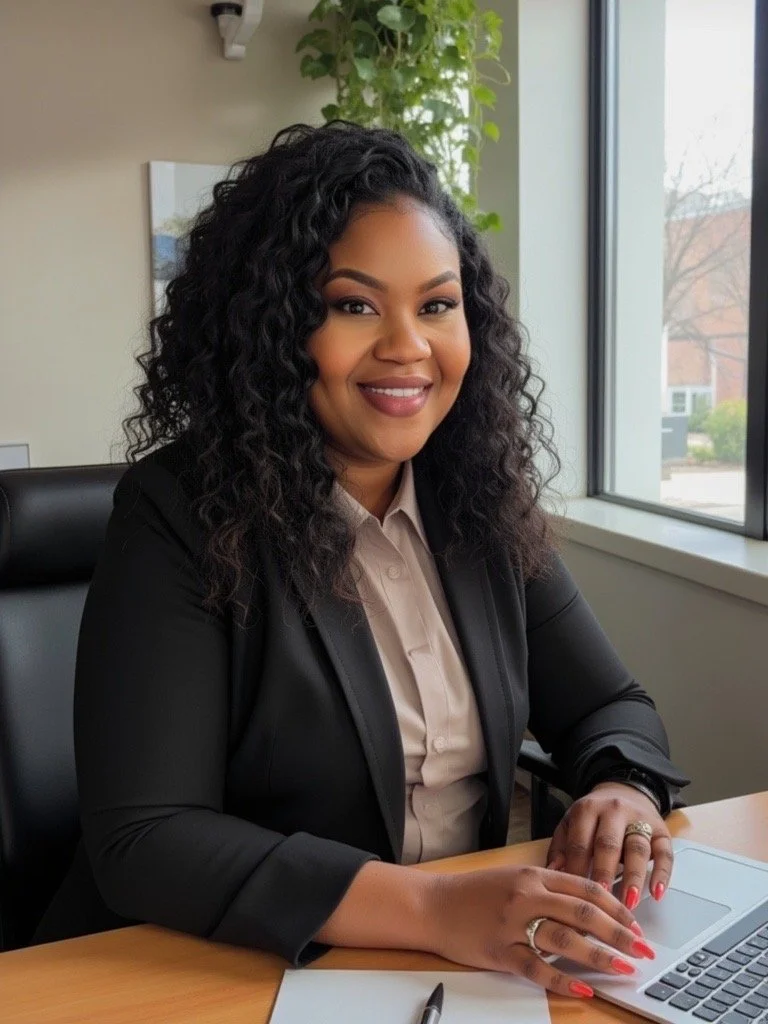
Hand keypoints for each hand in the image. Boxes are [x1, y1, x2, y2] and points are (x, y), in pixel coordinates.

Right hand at [425, 864, 654, 998]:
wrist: (433, 904)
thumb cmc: (475, 893)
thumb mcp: (513, 879)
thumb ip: (547, 888)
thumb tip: (588, 905)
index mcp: (533, 876)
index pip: (586, 889)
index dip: (616, 908)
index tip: (637, 926)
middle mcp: (527, 896)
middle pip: (584, 913)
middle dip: (619, 933)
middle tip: (643, 950)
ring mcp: (513, 924)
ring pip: (566, 939)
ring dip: (600, 955)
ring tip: (625, 968)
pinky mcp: (499, 951)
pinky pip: (537, 968)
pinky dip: (562, 980)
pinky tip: (584, 988)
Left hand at [545, 783, 672, 909]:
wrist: (624, 791)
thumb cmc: (593, 817)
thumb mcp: (571, 823)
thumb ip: (560, 847)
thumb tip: (552, 872)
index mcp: (587, 810)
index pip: (580, 843)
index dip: (576, 870)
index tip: (573, 897)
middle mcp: (614, 811)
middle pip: (609, 844)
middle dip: (604, 873)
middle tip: (601, 900)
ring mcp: (640, 819)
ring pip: (637, 848)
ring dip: (633, 876)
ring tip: (629, 903)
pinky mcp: (662, 830)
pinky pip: (665, 852)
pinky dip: (663, 873)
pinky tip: (657, 893)